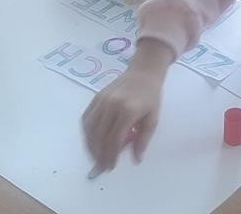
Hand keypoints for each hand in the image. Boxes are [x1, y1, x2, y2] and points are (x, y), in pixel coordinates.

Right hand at [82, 39, 174, 174]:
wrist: (143, 73)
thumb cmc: (151, 97)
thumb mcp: (153, 119)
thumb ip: (143, 140)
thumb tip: (135, 159)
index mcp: (128, 110)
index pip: (114, 139)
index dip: (111, 155)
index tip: (111, 166)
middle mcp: (111, 105)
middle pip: (99, 135)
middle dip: (99, 154)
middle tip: (101, 167)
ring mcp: (101, 100)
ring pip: (90, 128)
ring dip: (90, 146)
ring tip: (95, 157)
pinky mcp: (96, 97)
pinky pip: (86, 118)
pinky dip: (86, 133)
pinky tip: (91, 142)